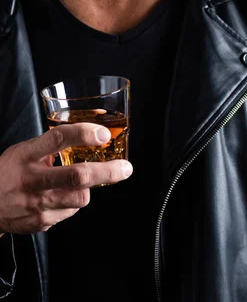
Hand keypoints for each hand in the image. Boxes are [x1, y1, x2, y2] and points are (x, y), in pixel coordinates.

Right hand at [0, 124, 132, 234]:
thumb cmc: (8, 172)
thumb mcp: (24, 150)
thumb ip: (53, 145)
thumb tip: (91, 135)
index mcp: (27, 155)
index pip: (58, 139)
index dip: (84, 134)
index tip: (104, 134)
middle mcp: (32, 180)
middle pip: (77, 176)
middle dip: (107, 172)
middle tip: (125, 168)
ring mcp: (36, 204)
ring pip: (80, 198)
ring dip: (89, 188)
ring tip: (84, 183)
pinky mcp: (40, 222)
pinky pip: (70, 212)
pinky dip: (72, 203)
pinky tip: (62, 197)